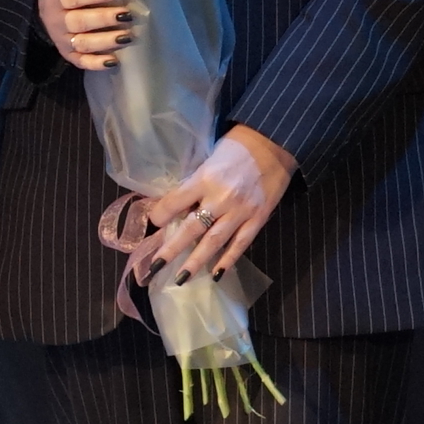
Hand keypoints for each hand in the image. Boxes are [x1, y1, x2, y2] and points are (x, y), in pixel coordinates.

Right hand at [35, 0, 135, 71]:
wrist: (44, 14)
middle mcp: (58, 22)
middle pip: (80, 22)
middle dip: (103, 19)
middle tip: (126, 14)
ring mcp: (65, 41)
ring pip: (84, 44)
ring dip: (106, 41)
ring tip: (126, 37)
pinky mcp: (71, 56)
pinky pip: (83, 62)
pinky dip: (97, 64)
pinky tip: (114, 61)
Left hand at [143, 125, 294, 285]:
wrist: (274, 144)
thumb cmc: (236, 148)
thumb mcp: (208, 160)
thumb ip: (194, 184)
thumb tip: (176, 207)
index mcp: (205, 178)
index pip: (175, 201)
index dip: (160, 215)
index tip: (150, 225)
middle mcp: (221, 198)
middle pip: (192, 228)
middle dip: (171, 249)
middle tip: (154, 266)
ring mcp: (241, 211)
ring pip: (214, 241)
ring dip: (196, 262)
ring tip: (181, 279)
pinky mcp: (258, 218)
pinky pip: (241, 243)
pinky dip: (228, 260)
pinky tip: (216, 274)